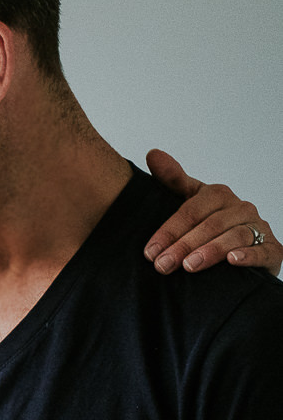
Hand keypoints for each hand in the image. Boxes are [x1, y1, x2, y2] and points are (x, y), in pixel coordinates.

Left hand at [145, 149, 278, 274]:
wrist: (245, 246)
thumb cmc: (211, 223)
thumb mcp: (191, 200)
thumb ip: (173, 180)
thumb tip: (152, 153)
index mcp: (218, 195)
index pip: (190, 211)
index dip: (168, 231)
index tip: (150, 252)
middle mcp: (241, 208)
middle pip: (210, 225)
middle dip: (184, 246)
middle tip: (163, 264)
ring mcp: (258, 227)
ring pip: (235, 236)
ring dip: (211, 251)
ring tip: (189, 266)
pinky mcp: (273, 249)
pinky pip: (262, 250)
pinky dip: (248, 255)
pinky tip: (232, 260)